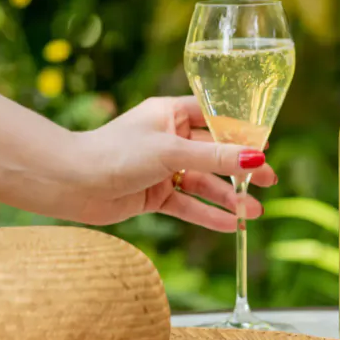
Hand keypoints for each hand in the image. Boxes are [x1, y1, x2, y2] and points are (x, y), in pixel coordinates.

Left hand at [73, 96, 274, 231]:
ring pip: (203, 183)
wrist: (69, 183)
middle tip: (270, 181)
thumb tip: (256, 158)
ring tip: (252, 213)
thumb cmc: (115, 153)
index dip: (242, 133)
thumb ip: (214, 157)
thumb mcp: (171, 151)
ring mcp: (162, 168)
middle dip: (241, 170)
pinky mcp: (154, 195)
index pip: (216, 120)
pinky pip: (187, 204)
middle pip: (215, 154)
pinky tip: (228, 225)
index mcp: (171, 115)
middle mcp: (169, 139)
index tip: (265, 146)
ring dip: (227, 197)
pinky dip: (206, 214)